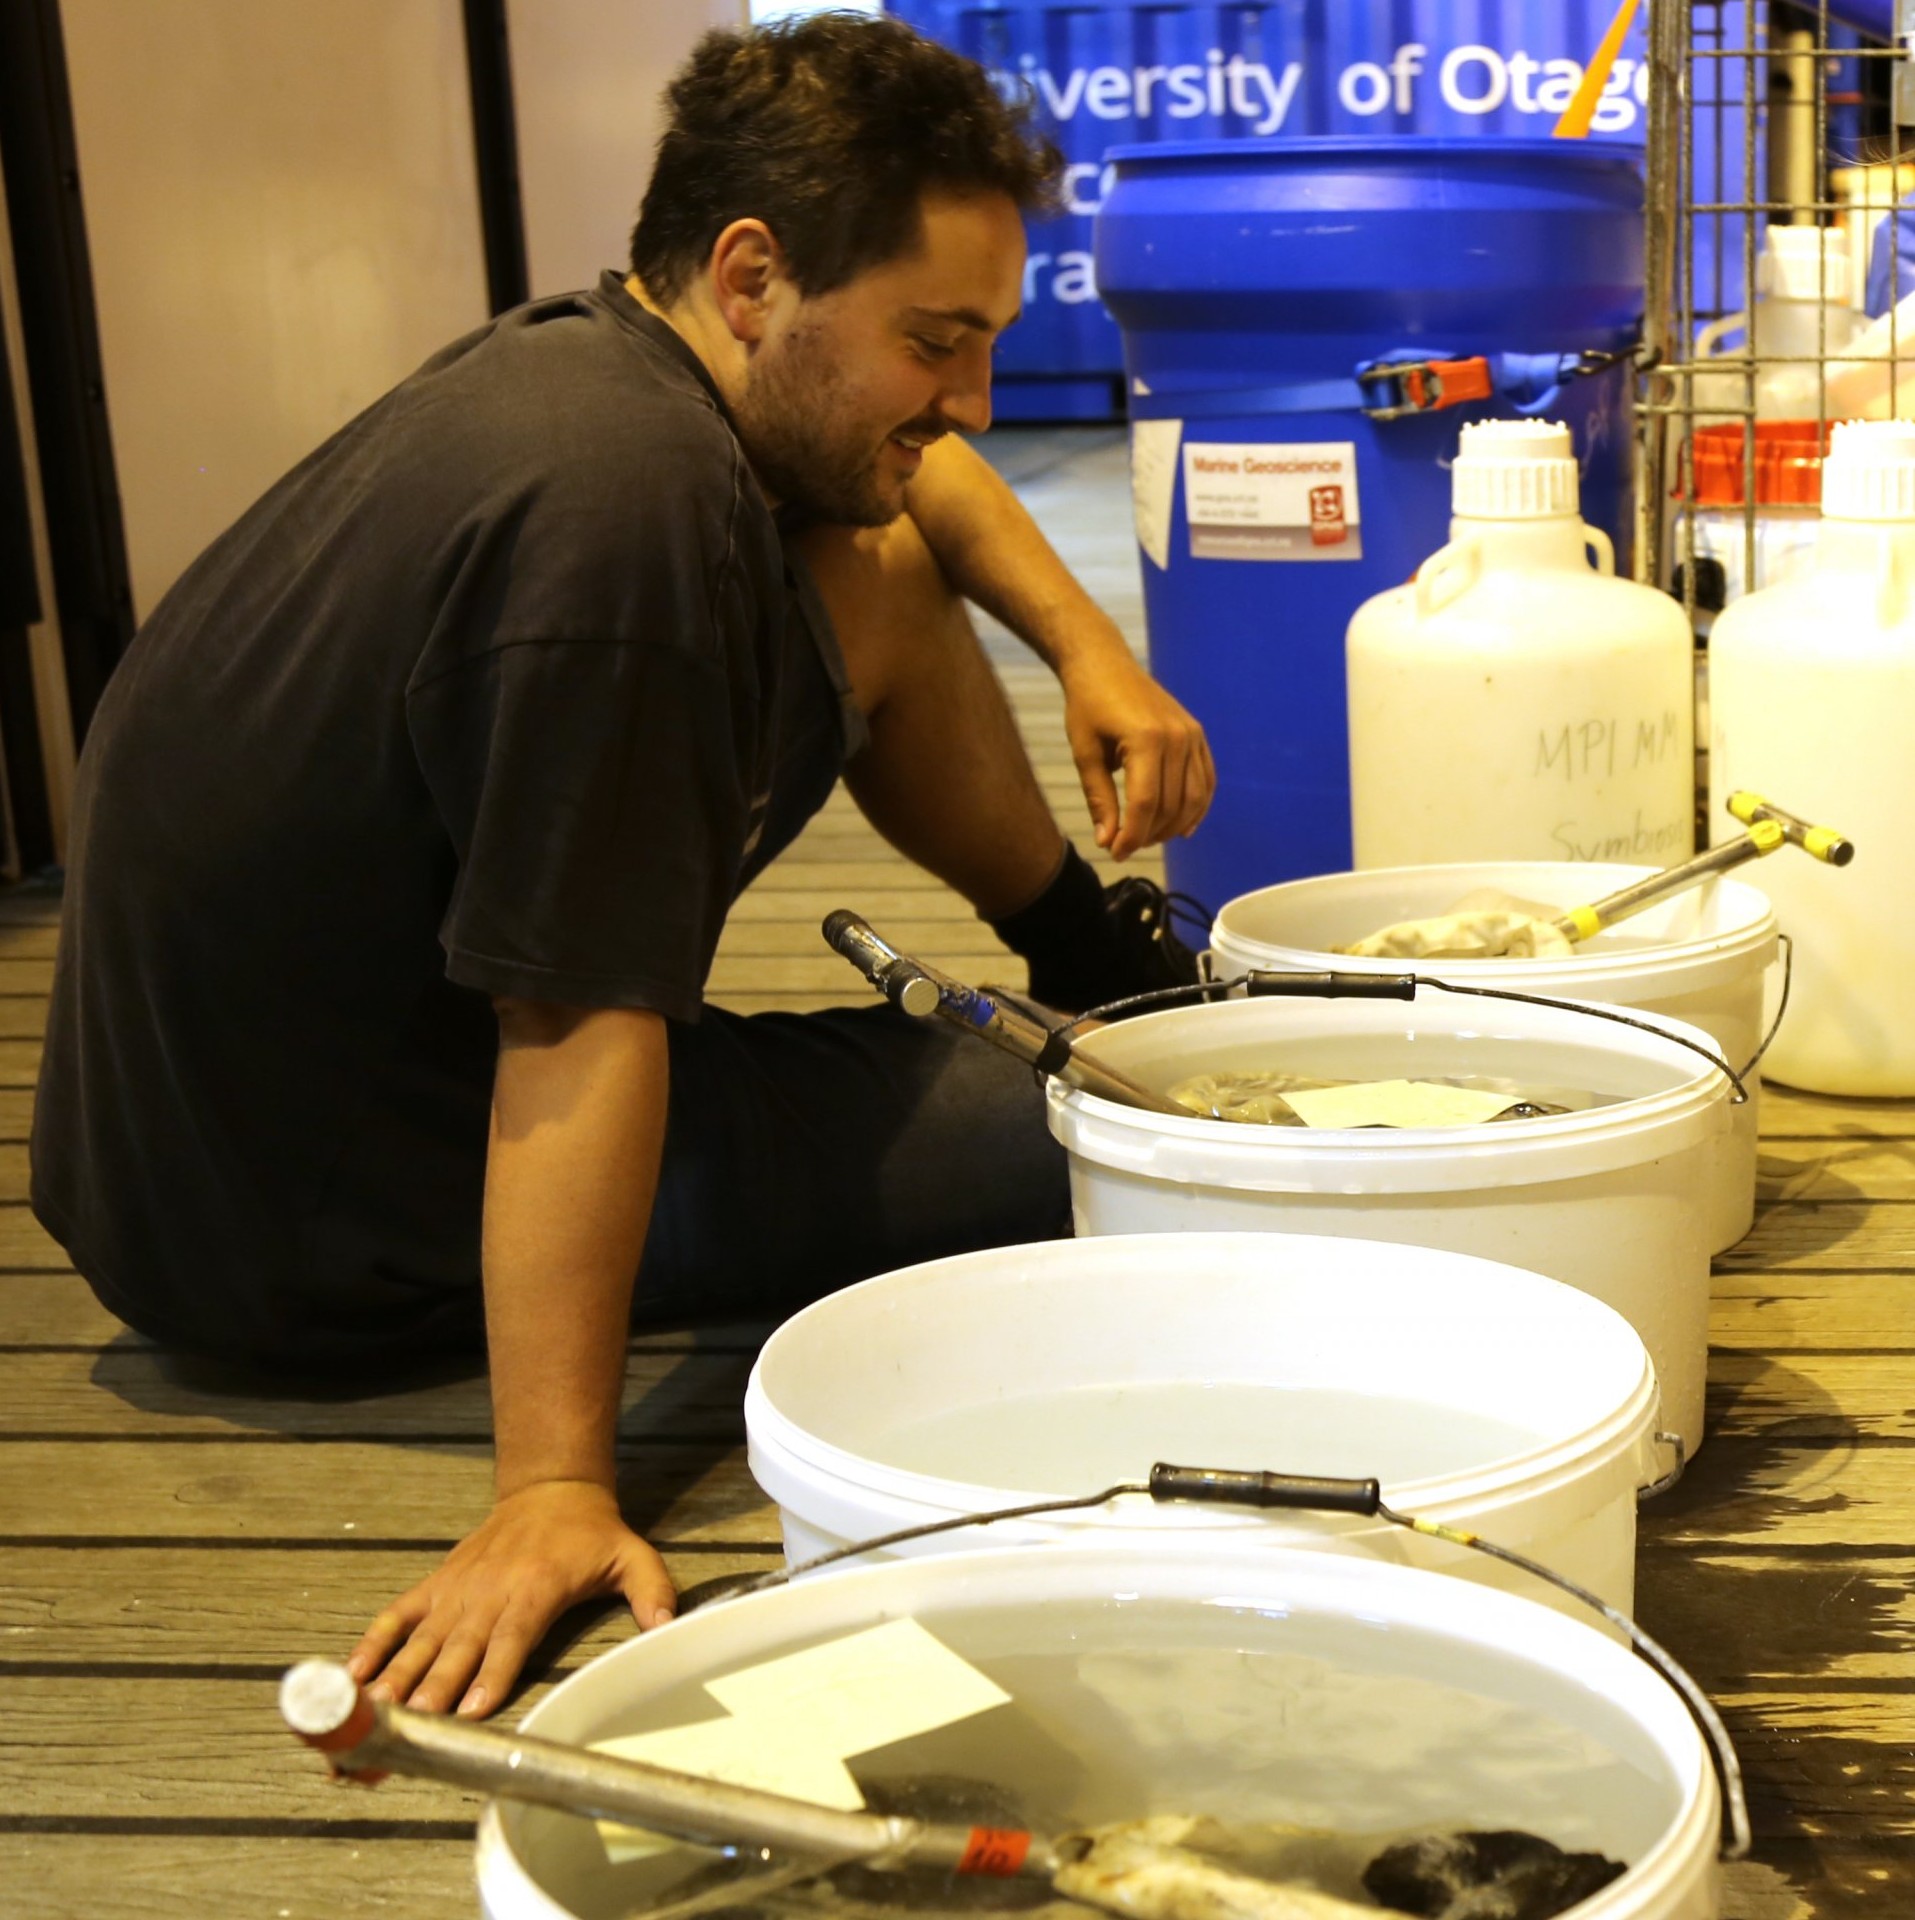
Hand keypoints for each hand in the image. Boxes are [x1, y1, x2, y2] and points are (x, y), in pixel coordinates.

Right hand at [345, 1479, 675, 1718]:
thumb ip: (652, 1591)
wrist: (549, 1488)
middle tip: (404, 1732)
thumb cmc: (590, 1532)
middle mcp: (489, 1591)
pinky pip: (399, 1615)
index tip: (466, 1711)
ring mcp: (458, 1588)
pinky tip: (354, 1675)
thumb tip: (667, 1627)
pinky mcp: (439, 1583)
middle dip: (429, 1694)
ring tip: (368, 1717)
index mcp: (534, 1590)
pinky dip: (374, 1643)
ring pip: (420, 1640)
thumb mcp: (631, 1556)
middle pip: (456, 1649)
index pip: (509, 1640)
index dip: (489, 1675)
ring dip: (393, 1680)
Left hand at [1059, 642, 1214, 859]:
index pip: (1144, 804)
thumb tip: (1107, 841)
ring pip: (1193, 799)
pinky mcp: (1197, 735)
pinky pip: (1206, 781)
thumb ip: (1099, 798)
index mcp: (1146, 739)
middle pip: (1170, 805)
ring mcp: (1192, 735)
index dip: (1131, 836)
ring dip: (1172, 827)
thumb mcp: (1085, 754)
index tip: (1115, 853)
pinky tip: (1183, 828)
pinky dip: (1197, 808)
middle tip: (1124, 846)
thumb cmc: (1088, 706)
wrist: (1105, 665)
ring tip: (1147, 837)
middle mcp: (1177, 737)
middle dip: (1148, 834)